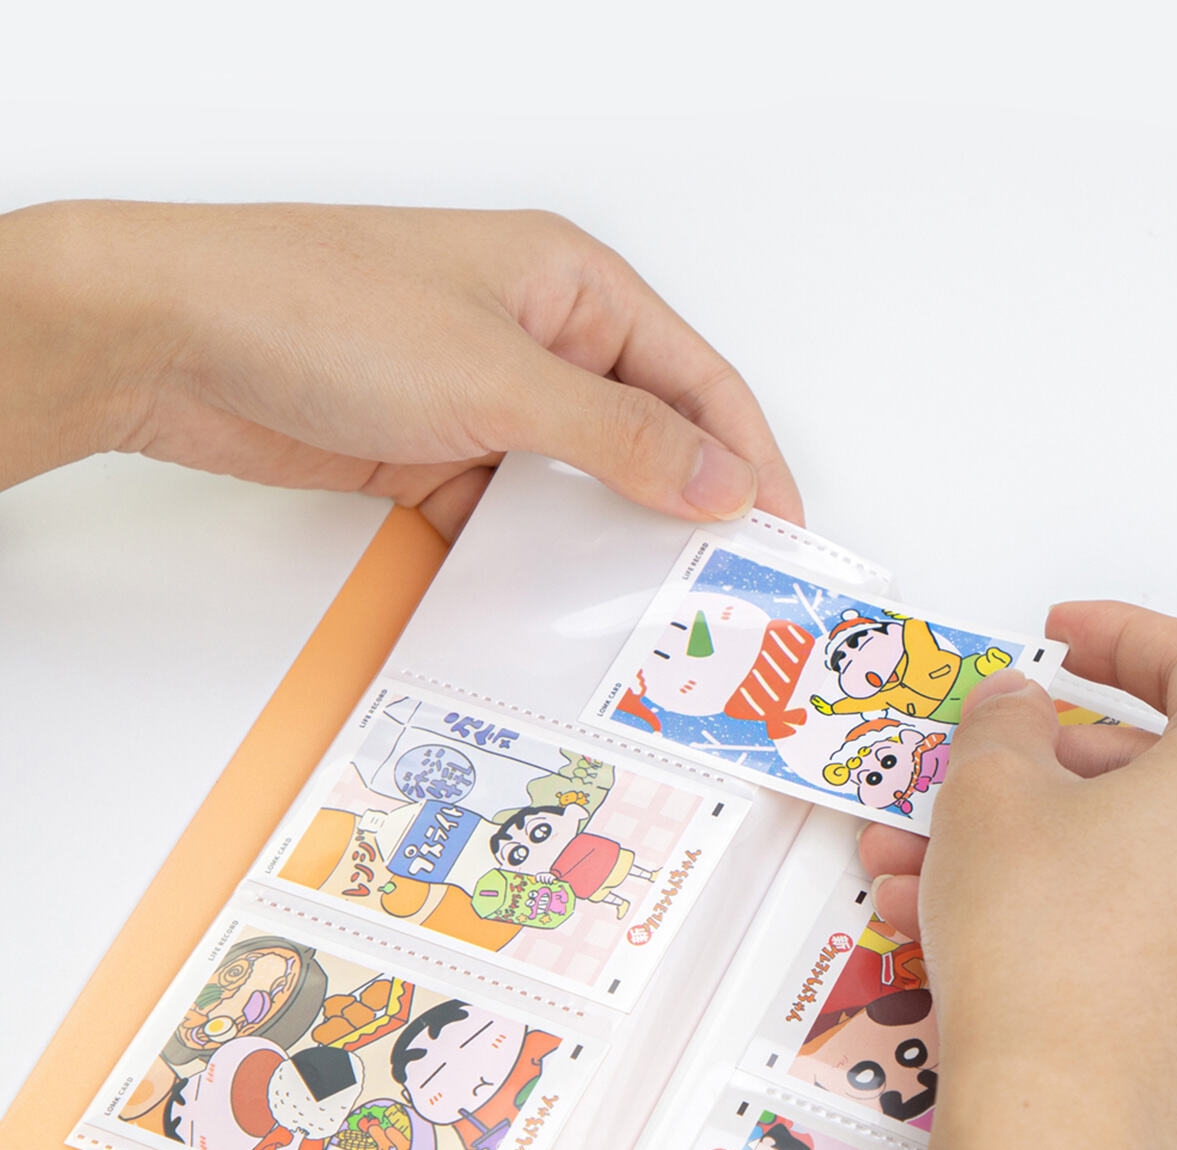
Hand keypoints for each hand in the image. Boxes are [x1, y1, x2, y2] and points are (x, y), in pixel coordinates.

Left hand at [0, 201, 800, 538]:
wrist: (171, 340)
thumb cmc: (322, 310)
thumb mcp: (500, 377)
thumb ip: (621, 436)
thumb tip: (722, 481)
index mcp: (574, 286)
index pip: (697, 380)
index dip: (748, 456)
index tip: (782, 532)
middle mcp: (539, 338)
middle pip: (644, 434)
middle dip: (684, 509)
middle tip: (724, 589)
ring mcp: (485, 397)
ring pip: (578, 483)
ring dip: (603, 542)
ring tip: (646, 612)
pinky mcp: (435, 450)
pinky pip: (509, 514)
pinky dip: (528, 557)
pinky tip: (551, 605)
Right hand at [859, 602, 1176, 1149]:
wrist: (1061, 1134)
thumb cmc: (1035, 940)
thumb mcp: (989, 796)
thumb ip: (1005, 721)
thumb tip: (1022, 707)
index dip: (1116, 636)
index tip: (1053, 636)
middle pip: (1158, 773)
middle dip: (1041, 770)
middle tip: (964, 776)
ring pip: (1135, 865)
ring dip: (1030, 854)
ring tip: (918, 876)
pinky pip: (1146, 936)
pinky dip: (1070, 916)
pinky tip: (972, 940)